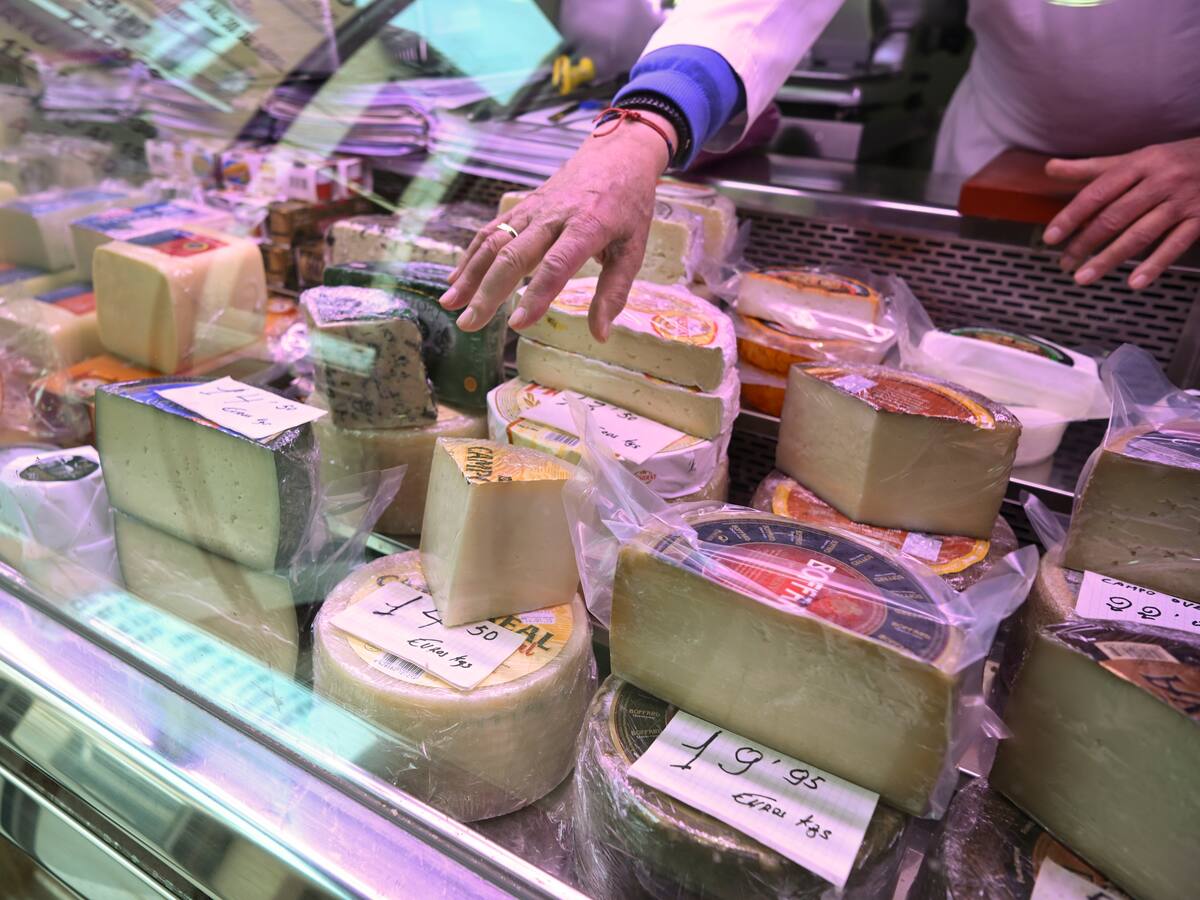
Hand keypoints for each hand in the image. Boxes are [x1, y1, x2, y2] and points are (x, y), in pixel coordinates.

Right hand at [439, 111, 673, 340]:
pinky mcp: (522, 206)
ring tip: (450, 305)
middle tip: (469, 324)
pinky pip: (491, 230)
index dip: (535, 296)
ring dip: (469, 275)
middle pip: (513, 255)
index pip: (556, 265)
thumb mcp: (633, 249)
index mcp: (587, 226)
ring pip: (494, 241)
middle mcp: (553, 216)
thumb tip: (600, 334)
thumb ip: (614, 292)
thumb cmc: (629, 205)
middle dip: (487, 292)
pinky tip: (456, 280)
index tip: (517, 325)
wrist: (617, 153)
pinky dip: (471, 256)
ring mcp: (533, 209)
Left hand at [1043, 137, 1199, 289]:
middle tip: (1064, 263)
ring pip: (1140, 234)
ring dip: (1109, 258)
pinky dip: (1154, 265)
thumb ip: (1093, 168)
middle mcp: (1160, 181)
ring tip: (1083, 277)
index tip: (1051, 237)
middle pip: (1115, 216)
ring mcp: (1182, 202)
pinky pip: (1175, 245)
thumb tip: (1051, 168)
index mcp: (1140, 163)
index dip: (1072, 216)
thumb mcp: (1137, 158)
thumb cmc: (1175, 160)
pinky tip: (1134, 282)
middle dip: (1085, 243)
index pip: (1098, 192)